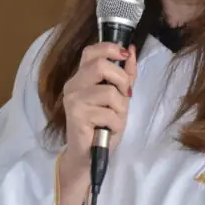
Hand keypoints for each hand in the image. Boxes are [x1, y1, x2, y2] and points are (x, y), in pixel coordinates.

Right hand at [57, 42, 136, 204]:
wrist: (88, 155)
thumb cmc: (102, 126)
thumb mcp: (118, 98)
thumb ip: (124, 75)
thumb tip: (131, 50)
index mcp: (81, 78)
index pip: (91, 51)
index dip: (109, 48)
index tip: (124, 55)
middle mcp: (73, 85)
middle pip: (101, 66)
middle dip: (121, 80)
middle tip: (124, 96)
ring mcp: (73, 100)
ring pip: (109, 92)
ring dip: (120, 108)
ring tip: (114, 119)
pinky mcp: (77, 116)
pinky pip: (108, 113)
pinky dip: (116, 123)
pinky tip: (108, 130)